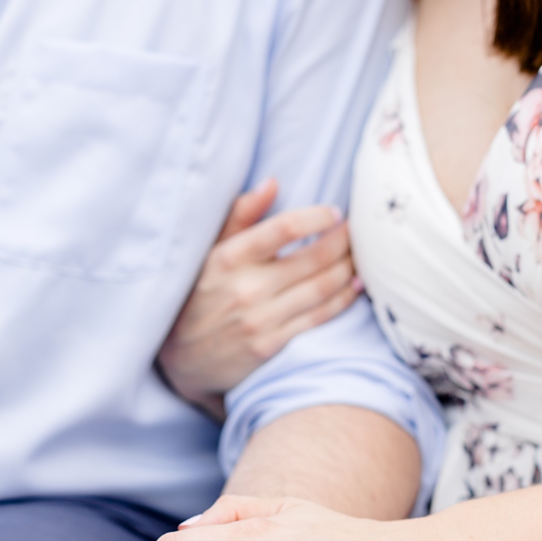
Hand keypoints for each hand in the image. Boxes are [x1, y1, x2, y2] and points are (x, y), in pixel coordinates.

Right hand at [158, 181, 360, 416]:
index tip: (334, 212)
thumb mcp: (208, 252)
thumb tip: (272, 183)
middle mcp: (246, 288)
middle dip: (344, 241)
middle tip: (357, 232)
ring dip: (349, 268)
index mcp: (228, 258)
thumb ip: (239, 216)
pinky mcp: (271, 345)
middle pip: (314, 257)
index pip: (284, 228)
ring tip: (360, 255)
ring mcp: (260, 319)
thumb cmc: (198, 295)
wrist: (181, 357)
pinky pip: (319, 317)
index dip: (316, 216)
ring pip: (322, 287)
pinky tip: (355, 285)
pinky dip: (343, 299)